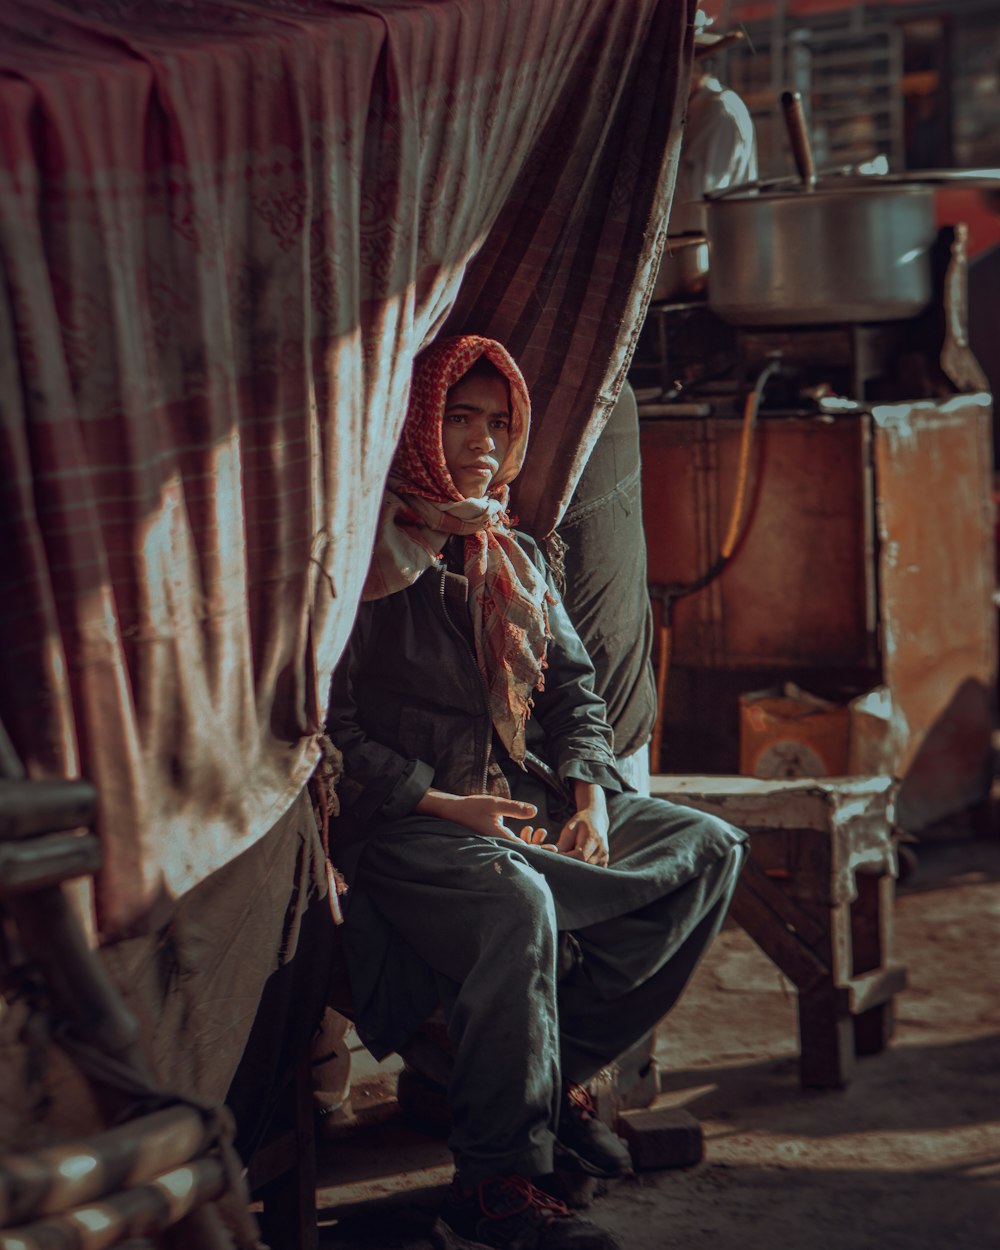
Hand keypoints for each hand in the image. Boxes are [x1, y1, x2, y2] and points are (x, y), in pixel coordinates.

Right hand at [417, 788, 547, 842]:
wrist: (452, 811)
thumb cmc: (472, 807)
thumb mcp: (495, 804)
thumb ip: (515, 808)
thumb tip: (535, 811)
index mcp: (501, 839)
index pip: (525, 849)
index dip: (541, 850)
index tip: (555, 848)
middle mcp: (499, 844)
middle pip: (523, 851)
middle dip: (538, 847)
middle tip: (554, 846)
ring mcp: (496, 843)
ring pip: (517, 847)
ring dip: (529, 842)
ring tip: (540, 833)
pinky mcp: (494, 839)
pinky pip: (510, 843)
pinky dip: (520, 839)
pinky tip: (526, 830)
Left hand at [556, 783, 609, 864]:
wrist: (597, 819)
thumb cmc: (580, 823)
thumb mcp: (570, 828)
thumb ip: (563, 844)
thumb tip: (554, 858)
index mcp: (593, 839)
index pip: (580, 856)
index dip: (567, 859)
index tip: (557, 856)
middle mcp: (601, 850)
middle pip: (583, 865)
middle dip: (570, 863)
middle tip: (561, 858)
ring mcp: (604, 857)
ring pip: (586, 870)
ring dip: (576, 866)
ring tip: (570, 855)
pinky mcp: (604, 862)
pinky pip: (590, 870)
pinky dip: (582, 868)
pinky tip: (577, 859)